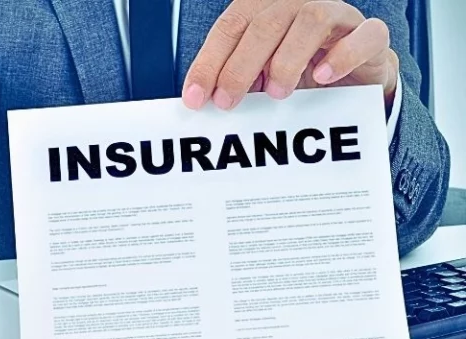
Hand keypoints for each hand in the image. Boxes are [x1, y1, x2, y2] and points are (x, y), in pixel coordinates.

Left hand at [182, 0, 398, 111]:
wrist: (353, 82)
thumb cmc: (299, 76)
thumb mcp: (259, 79)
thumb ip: (233, 83)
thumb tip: (199, 103)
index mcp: (265, 10)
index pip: (230, 27)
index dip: (209, 62)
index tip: (195, 97)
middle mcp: (298, 5)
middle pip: (264, 24)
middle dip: (240, 66)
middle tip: (228, 102)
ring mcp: (337, 16)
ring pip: (311, 20)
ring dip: (286, 60)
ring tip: (276, 93)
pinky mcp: (370, 35)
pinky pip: (364, 35)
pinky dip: (343, 56)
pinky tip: (323, 77)